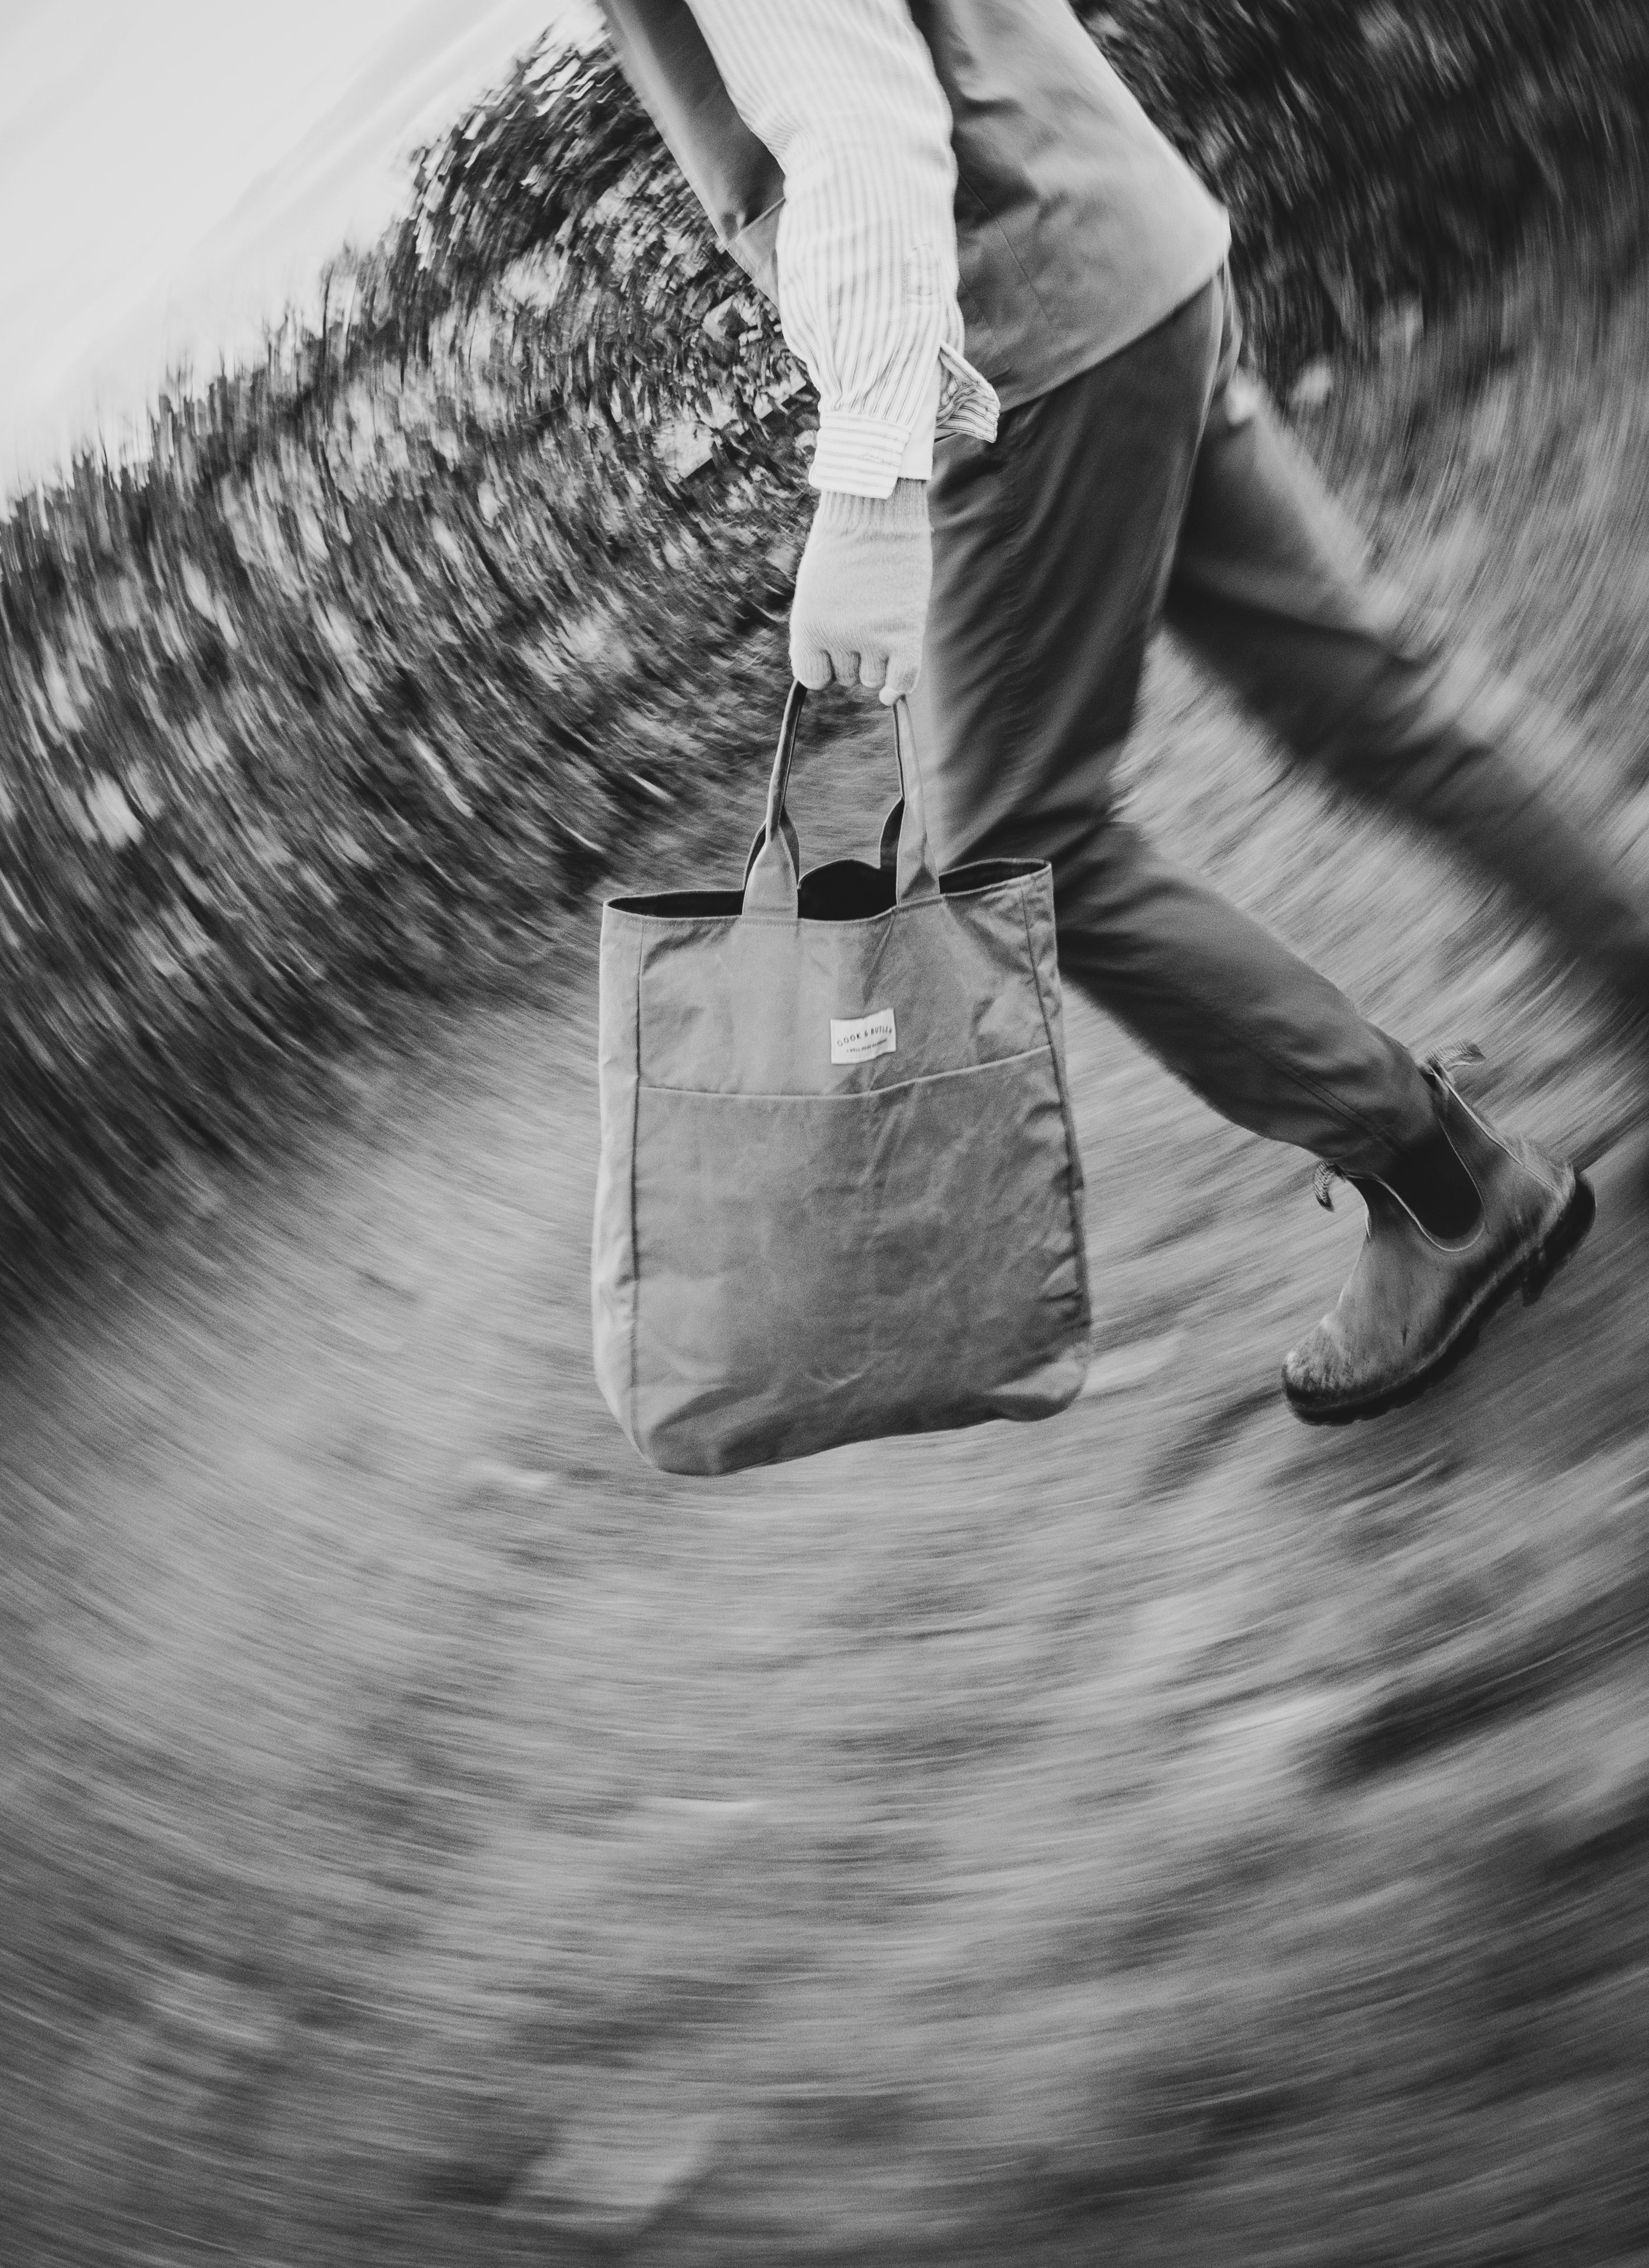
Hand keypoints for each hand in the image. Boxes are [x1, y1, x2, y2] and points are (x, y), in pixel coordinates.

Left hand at [789, 478, 930, 705]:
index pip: (813, 677)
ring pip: (874, 678)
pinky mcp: (904, 632)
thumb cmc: (842, 543)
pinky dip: (899, 687)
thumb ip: (820, 629)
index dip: (825, 668)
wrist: (874, 509)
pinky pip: (902, 680)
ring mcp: (872, 637)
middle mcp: (836, 637)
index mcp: (807, 626)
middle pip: (847, 676)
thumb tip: (828, 674)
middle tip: (863, 621)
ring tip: (881, 626)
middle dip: (854, 655)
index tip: (834, 657)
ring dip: (878, 661)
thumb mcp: (815, 589)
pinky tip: (894, 687)